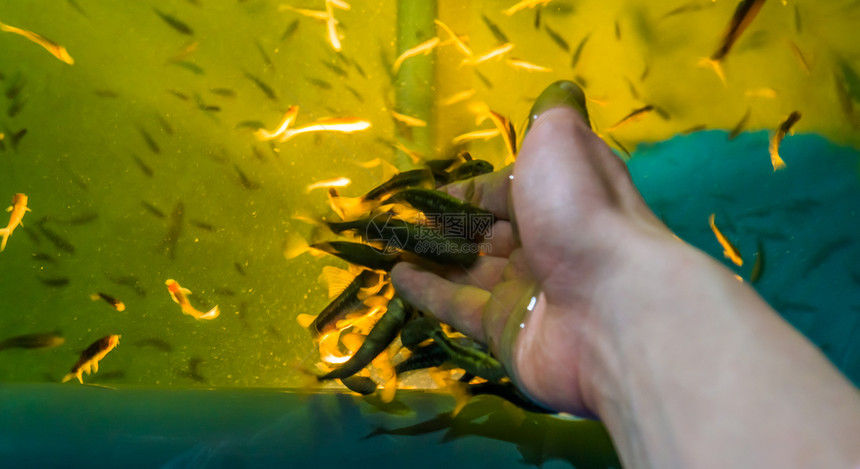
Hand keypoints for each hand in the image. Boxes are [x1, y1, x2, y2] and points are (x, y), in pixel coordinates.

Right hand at [392, 82, 672, 414]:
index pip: (505, 190)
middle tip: (398, 222)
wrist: (610, 307)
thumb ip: (551, 117)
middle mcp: (547, 243)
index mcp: (561, 196)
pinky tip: (396, 277)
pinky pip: (458, 307)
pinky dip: (427, 292)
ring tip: (387, 246)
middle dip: (444, 226)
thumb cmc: (580, 214)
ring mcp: (526, 290)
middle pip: (486, 232)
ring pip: (469, 270)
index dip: (468, 189)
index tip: (426, 191)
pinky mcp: (507, 331)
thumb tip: (558, 94)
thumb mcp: (561, 141)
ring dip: (430, 257)